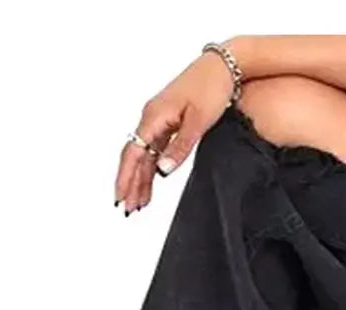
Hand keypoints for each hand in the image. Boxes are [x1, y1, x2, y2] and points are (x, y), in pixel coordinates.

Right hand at [114, 50, 235, 214]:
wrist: (224, 65)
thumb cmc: (211, 86)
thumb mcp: (198, 121)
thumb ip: (180, 148)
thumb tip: (162, 171)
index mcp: (154, 116)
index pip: (134, 153)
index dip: (126, 178)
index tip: (121, 197)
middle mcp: (151, 117)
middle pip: (135, 156)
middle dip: (129, 183)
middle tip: (126, 208)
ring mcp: (159, 120)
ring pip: (144, 155)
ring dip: (140, 179)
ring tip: (137, 203)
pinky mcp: (168, 121)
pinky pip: (154, 149)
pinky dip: (152, 168)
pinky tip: (152, 183)